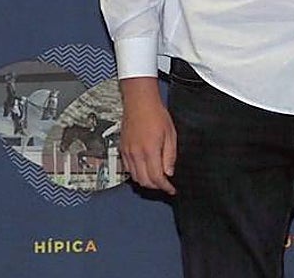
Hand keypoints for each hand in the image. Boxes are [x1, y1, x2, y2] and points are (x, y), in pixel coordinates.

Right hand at [119, 77, 176, 193]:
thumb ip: (170, 155)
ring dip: (146, 181)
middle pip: (144, 181)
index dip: (165, 187)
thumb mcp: (171, 134)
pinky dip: (137, 173)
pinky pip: (128, 169)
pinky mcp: (122, 150)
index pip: (156, 178)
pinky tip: (145, 169)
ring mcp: (127, 152)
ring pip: (135, 177)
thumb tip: (169, 172)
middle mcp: (136, 154)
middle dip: (156, 186)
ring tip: (157, 178)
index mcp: (150, 150)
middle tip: (166, 184)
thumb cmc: (156, 114)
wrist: (139, 103)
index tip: (171, 189)